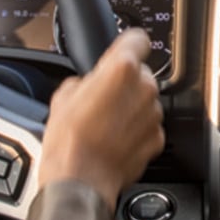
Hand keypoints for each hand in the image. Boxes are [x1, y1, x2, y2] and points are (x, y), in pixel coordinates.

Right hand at [38, 29, 164, 211]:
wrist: (80, 180)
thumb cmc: (68, 141)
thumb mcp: (61, 98)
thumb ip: (82, 80)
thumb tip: (87, 84)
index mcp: (120, 69)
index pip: (137, 38)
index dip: (128, 44)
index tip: (123, 49)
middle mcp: (143, 88)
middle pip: (140, 73)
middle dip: (123, 83)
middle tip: (101, 99)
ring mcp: (153, 114)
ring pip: (144, 100)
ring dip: (129, 107)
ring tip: (104, 124)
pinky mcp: (157, 138)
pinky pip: (147, 125)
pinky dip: (135, 130)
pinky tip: (113, 140)